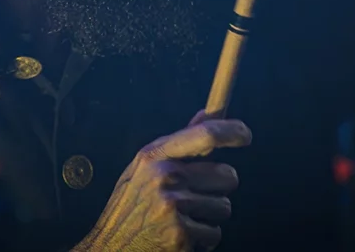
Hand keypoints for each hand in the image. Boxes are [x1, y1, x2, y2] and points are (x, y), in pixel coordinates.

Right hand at [73, 111, 251, 251]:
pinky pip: (214, 233)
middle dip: (219, 188)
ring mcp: (173, 206)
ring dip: (209, 216)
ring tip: (183, 219)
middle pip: (227, 175)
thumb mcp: (144, 169)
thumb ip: (177, 144)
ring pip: (224, 207)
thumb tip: (206, 114)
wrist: (109, 248)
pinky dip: (202, 240)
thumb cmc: (130, 207)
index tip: (245, 134)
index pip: (204, 134)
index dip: (231, 131)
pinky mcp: (181, 234)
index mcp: (154, 155)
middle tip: (197, 196)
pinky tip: (180, 237)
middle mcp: (164, 176)